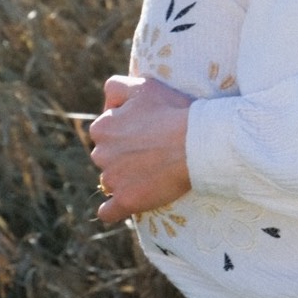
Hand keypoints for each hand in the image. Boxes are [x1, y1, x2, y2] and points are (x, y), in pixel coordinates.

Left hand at [89, 75, 192, 223]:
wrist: (196, 142)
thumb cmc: (173, 110)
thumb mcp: (143, 86)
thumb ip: (116, 88)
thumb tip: (107, 103)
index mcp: (102, 127)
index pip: (106, 130)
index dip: (126, 128)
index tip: (146, 129)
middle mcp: (100, 154)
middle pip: (107, 155)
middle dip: (123, 153)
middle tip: (152, 149)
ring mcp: (113, 180)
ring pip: (110, 180)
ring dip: (124, 177)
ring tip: (152, 170)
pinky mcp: (126, 201)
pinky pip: (108, 211)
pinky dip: (114, 208)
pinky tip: (124, 203)